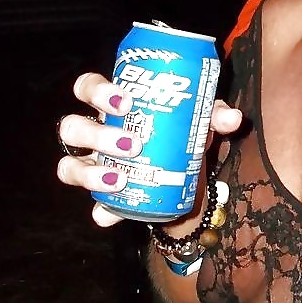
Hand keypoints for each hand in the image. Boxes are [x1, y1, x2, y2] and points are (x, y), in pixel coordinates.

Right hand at [57, 72, 241, 226]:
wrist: (186, 174)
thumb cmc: (184, 133)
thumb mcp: (200, 121)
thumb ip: (214, 115)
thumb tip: (232, 118)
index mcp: (112, 105)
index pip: (87, 87)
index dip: (97, 91)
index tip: (125, 101)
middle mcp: (94, 133)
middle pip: (72, 126)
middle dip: (96, 135)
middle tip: (132, 144)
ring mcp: (92, 164)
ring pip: (69, 165)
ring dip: (90, 172)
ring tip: (121, 178)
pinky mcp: (103, 195)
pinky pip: (91, 204)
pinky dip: (101, 210)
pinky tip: (109, 214)